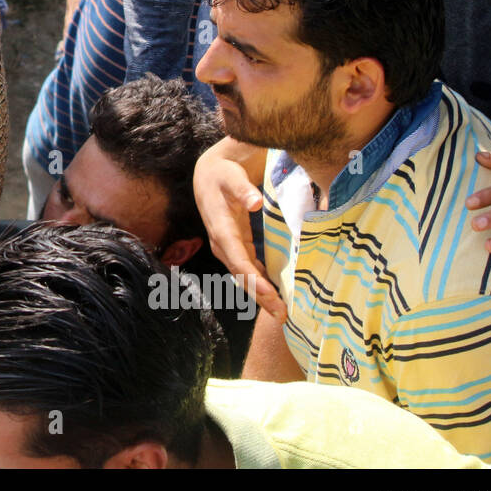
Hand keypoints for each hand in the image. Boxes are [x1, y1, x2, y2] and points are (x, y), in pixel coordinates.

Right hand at [193, 139, 283, 319]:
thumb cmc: (223, 175)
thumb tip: (255, 202)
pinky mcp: (235, 247)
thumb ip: (243, 189)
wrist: (209, 176)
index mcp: (221, 229)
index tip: (271, 294)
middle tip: (281, 315)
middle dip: (260, 296)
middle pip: (241, 275)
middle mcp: (221, 243)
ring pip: (244, 276)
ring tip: (281, 313)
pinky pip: (247, 270)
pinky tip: (275, 295)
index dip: (254, 278)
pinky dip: (260, 283)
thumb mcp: (232, 177)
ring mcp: (227, 248)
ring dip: (261, 295)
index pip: (238, 259)